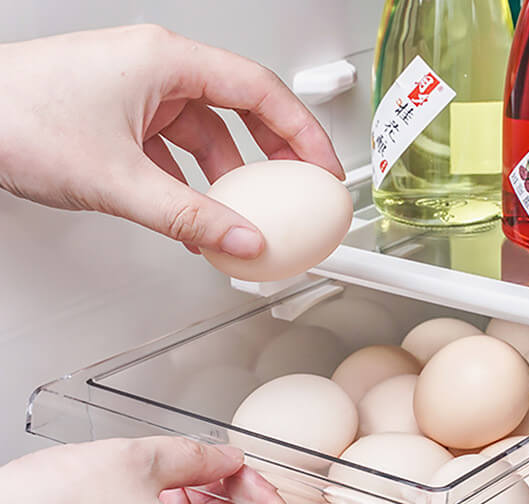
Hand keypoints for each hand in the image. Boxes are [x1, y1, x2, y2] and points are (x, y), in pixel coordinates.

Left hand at [0, 25, 343, 257]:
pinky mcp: (122, 120)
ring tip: (247, 215)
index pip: (259, 91)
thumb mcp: (118, 179)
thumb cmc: (16, 118)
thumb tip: (242, 241)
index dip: (301, 132)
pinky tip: (197, 217)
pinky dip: (193, 185)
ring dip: (229, 178)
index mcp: (165, 62)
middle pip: (240, 110)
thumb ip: (188, 217)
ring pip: (207, 135)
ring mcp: (138, 95)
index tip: (323, 167)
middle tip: (300, 189)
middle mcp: (155, 71)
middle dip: (274, 155)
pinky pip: (176, 152)